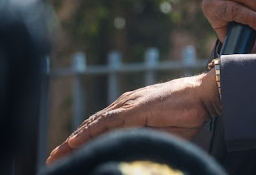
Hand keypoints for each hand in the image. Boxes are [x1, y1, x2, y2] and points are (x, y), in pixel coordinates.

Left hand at [46, 70, 220, 164]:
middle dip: (70, 145)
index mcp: (130, 112)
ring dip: (73, 141)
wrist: (203, 96)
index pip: (99, 129)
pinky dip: (88, 132)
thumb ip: (144, 141)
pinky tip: (74, 142)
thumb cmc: (187, 115)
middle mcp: (124, 105)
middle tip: (52, 160)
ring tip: (57, 156)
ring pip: (93, 125)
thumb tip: (131, 153)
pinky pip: (106, 122)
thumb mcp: (162, 135)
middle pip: (90, 127)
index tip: (66, 157)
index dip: (81, 143)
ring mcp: (128, 105)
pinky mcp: (134, 107)